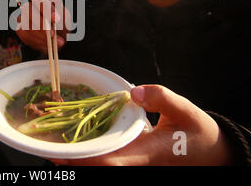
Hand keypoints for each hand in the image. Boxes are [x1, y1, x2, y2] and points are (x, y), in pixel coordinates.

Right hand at [16, 0, 67, 52]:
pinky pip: (25, 35)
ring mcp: (22, 17)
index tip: (56, 18)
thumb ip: (59, 4)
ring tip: (54, 41)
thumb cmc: (62, 23)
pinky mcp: (20, 29)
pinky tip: (47, 44)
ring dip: (41, 34)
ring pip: (26, 24)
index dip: (45, 6)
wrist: (60, 38)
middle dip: (42, 22)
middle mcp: (29, 5)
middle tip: (53, 34)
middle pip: (28, 9)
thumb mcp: (65, 14)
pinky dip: (37, 41)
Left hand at [51, 85, 232, 165]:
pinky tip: (77, 139)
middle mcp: (134, 162)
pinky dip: (90, 149)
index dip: (82, 158)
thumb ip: (162, 99)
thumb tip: (134, 92)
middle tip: (45, 144)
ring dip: (77, 155)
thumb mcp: (186, 111)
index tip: (59, 152)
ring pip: (100, 162)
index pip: (108, 161)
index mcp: (144, 155)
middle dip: (71, 159)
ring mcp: (132, 163)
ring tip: (53, 141)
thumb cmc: (199, 133)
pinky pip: (107, 156)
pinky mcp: (133, 158)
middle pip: (97, 165)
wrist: (210, 152)